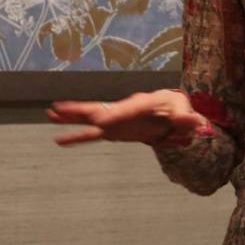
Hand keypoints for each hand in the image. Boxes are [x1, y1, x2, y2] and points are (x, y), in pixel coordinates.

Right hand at [47, 90, 205, 146]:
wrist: (170, 112)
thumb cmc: (177, 107)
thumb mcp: (184, 111)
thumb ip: (187, 117)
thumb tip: (195, 122)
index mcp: (142, 104)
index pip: (128, 109)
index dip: (115, 114)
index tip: (101, 120)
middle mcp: (124, 110)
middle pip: (101, 108)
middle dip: (82, 109)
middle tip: (59, 108)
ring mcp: (116, 120)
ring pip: (91, 118)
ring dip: (72, 117)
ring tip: (50, 114)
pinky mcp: (112, 130)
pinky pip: (92, 134)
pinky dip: (77, 136)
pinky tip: (60, 140)